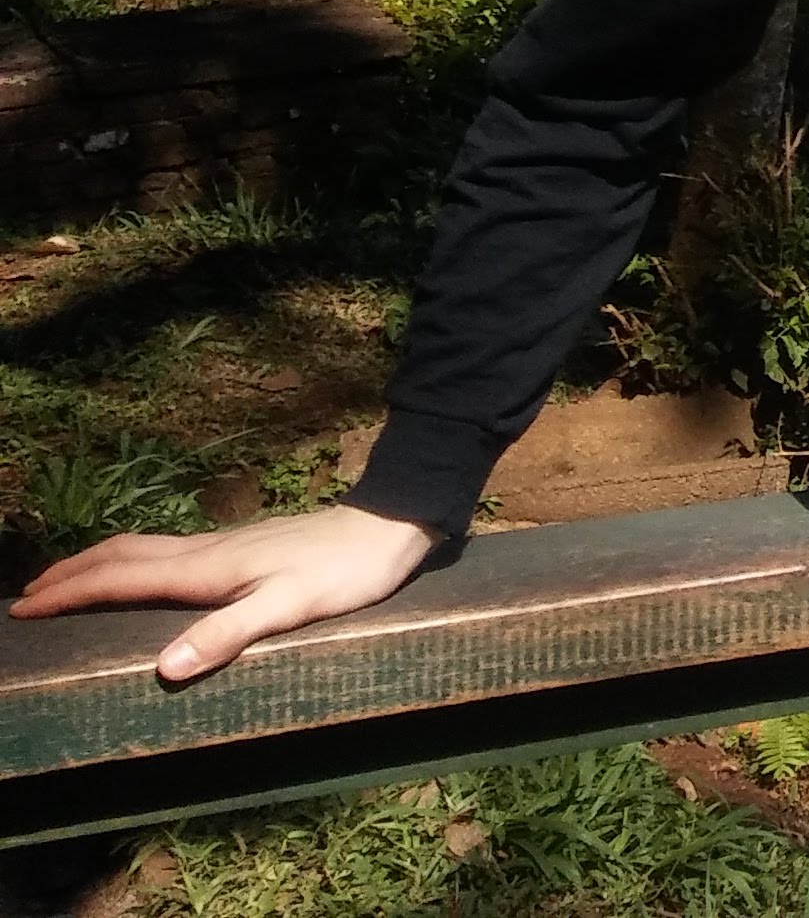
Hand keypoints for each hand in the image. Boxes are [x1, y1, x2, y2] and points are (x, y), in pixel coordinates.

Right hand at [12, 505, 440, 681]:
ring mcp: (224, 545)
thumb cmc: (345, 572)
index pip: (120, 579)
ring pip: (143, 549)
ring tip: (67, 581)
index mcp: (207, 569)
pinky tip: (142, 574)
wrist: (389, 525)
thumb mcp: (290, 607)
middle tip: (27, 597)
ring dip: (97, 564)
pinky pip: (166, 552)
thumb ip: (229, 634)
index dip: (70, 594)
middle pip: (121, 556)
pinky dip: (132, 561)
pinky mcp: (242, 546)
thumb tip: (165, 667)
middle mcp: (207, 551)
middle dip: (70, 574)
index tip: (24, 610)